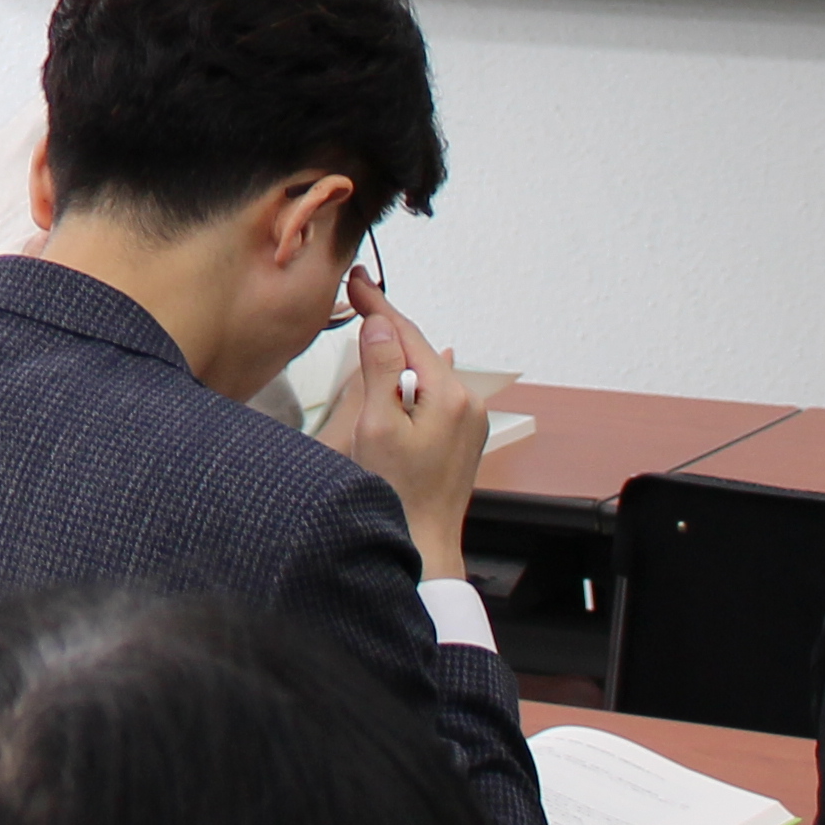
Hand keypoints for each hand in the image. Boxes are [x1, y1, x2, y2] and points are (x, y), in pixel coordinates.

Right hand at [317, 278, 483, 578]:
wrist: (423, 545)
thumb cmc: (397, 493)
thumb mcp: (378, 426)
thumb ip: (380, 370)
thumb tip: (378, 324)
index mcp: (449, 395)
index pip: (408, 335)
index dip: (378, 305)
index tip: (356, 279)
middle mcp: (467, 403)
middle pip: (419, 349)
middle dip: (386, 324)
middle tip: (357, 294)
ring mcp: (469, 421)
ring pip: (426, 371)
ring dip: (396, 352)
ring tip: (368, 325)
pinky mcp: (463, 436)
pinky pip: (433, 392)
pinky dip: (409, 377)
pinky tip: (398, 368)